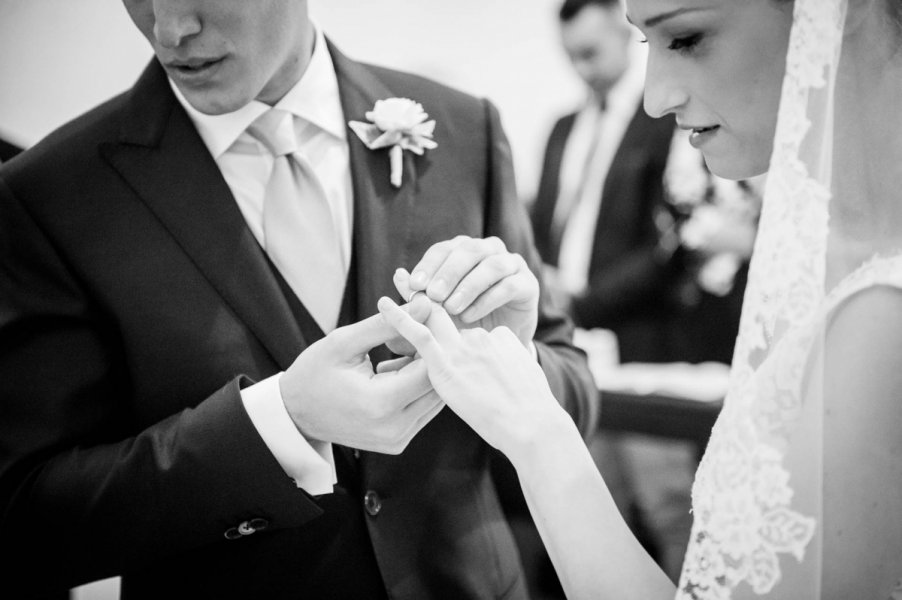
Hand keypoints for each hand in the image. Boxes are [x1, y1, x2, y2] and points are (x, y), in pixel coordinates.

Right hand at [280, 300, 443, 453]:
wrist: (294, 414)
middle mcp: (395, 429)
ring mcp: (397, 440)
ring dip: (425, 372)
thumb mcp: (345, 341)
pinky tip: (396, 371)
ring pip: (434, 399)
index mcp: (381, 404)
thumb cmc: (314, 372)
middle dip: (430, 356)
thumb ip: (388, 324)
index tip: (416, 322)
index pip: (429, 369)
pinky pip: (422, 410)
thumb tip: (425, 303)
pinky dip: (417, 388)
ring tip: (399, 351)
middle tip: (410, 333)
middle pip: (437, 386)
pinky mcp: (397, 443)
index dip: (428, 342)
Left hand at [377, 295, 567, 461]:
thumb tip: (493, 360)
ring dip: (414, 303)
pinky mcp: (449, 363)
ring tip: (397, 287)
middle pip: (447, 309)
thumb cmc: (531, 410)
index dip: (446, 310)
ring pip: (432, 318)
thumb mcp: (523, 374)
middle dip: (427, 293)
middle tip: (402, 279)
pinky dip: (399, 317)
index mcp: (496, 337)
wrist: (534, 426)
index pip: (465, 323)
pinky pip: (418, 334)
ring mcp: (465, 347)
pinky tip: (384, 305)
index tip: (433, 304)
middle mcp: (480, 335)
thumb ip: (504, 361)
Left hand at [395, 235, 538, 346]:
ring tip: (451, 308)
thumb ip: (418, 298)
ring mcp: (512, 265)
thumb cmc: (462, 325)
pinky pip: (509, 285)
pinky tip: (471, 317)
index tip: (413, 286)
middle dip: (448, 272)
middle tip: (432, 294)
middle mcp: (489, 251)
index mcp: (464, 250)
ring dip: (468, 285)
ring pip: (491, 265)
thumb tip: (398, 276)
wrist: (498, 347)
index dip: (429, 265)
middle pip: (468, 250)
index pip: (444, 249)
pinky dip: (487, 300)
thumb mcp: (436, 315)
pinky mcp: (528, 284)